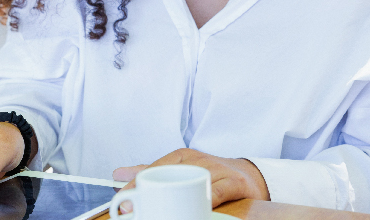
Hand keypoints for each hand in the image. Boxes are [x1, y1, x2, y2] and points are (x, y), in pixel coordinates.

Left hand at [111, 148, 269, 212]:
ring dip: (174, 199)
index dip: (137, 181)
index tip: (121, 196)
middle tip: (130, 208)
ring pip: (192, 182)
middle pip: (169, 174)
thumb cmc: (212, 173)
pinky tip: (196, 208)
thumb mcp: (180, 168)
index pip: (155, 167)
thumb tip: (118, 174)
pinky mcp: (234, 182)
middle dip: (149, 190)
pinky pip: (217, 191)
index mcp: (183, 156)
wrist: (250, 176)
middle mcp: (198, 160)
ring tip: (157, 212)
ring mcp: (217, 170)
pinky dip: (205, 200)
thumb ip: (151, 170)